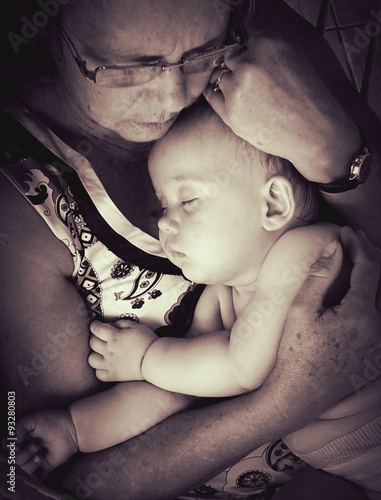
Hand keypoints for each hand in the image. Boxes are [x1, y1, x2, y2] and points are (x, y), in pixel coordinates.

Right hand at [6, 410, 77, 477]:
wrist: (72, 429)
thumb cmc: (53, 420)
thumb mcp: (34, 419)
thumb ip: (19, 427)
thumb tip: (13, 440)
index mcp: (22, 438)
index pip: (7, 447)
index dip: (10, 448)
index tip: (18, 443)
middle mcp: (26, 450)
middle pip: (14, 461)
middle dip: (22, 455)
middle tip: (35, 446)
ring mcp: (35, 459)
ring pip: (23, 470)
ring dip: (29, 463)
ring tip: (40, 453)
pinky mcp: (45, 468)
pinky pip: (35, 478)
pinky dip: (34, 475)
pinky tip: (40, 463)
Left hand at [88, 320, 157, 381]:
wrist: (155, 360)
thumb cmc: (147, 341)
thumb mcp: (136, 326)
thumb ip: (120, 323)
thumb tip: (110, 324)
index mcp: (114, 337)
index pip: (96, 329)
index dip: (94, 325)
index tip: (96, 324)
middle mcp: (109, 351)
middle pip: (92, 342)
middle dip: (95, 337)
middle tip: (101, 337)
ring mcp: (110, 364)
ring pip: (91, 359)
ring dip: (95, 354)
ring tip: (101, 352)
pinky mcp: (113, 376)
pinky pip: (98, 374)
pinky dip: (99, 369)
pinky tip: (105, 365)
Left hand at [204, 5, 360, 182]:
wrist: (314, 131)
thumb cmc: (308, 95)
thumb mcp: (293, 55)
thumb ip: (265, 45)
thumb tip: (241, 42)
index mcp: (267, 42)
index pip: (241, 34)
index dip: (246, 48)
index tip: (251, 58)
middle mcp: (248, 63)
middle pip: (228, 56)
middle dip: (238, 66)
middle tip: (255, 82)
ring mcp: (237, 88)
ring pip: (220, 76)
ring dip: (231, 83)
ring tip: (253, 97)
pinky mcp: (230, 112)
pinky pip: (212, 95)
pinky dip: (219, 95)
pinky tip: (237, 102)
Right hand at [275, 226, 380, 412]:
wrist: (299, 395)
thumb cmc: (295, 352)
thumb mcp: (302, 309)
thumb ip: (320, 275)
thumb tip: (335, 246)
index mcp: (362, 314)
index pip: (369, 267)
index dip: (358, 245)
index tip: (345, 232)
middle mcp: (378, 328)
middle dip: (368, 254)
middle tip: (353, 239)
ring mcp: (378, 342)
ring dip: (371, 274)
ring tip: (357, 258)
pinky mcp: (375, 353)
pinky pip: (377, 314)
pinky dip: (372, 294)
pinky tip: (358, 289)